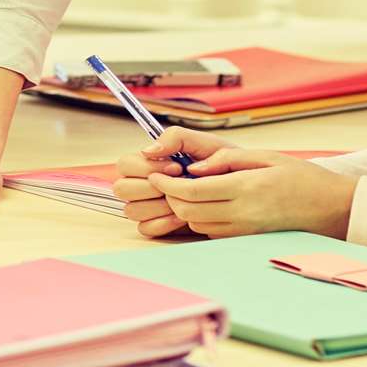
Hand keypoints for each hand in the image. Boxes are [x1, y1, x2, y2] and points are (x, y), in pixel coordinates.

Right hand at [111, 128, 238, 237]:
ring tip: (183, 202)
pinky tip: (182, 218)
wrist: (244, 190)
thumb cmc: (225, 165)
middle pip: (122, 188)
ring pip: (131, 210)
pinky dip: (163, 223)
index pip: (125, 164)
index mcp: (150, 163)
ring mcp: (149, 206)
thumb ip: (176, 138)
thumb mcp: (205, 144)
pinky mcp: (158, 226)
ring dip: (157, 206)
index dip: (146, 168)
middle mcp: (144, 184)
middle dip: (149, 188)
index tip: (176, 168)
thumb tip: (149, 150)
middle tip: (178, 186)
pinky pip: (146, 228)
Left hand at [147, 148, 358, 238]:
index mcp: (245, 189)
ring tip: (186, 189)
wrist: (330, 208)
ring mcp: (244, 230)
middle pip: (188, 210)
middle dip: (170, 196)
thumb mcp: (264, 156)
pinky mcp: (245, 238)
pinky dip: (200, 217)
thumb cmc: (300, 177)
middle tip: (165, 180)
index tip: (155, 175)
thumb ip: (226, 161)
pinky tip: (206, 202)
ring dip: (184, 207)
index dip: (167, 184)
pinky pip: (211, 230)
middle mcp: (242, 214)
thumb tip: (193, 169)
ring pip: (196, 222)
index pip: (192, 191)